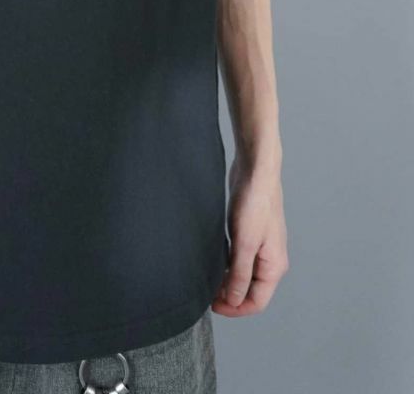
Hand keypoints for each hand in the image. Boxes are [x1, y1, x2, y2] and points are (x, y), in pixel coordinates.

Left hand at [212, 156, 289, 317]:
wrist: (256, 170)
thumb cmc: (255, 202)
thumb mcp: (245, 242)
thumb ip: (239, 273)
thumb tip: (233, 300)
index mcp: (274, 266)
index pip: (257, 302)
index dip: (234, 309)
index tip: (212, 306)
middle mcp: (270, 259)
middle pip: (251, 291)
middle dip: (229, 297)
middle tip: (205, 294)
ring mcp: (260, 247)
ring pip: (243, 275)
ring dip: (227, 281)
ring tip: (206, 279)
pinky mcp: (249, 234)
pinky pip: (239, 259)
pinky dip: (227, 265)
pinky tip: (212, 260)